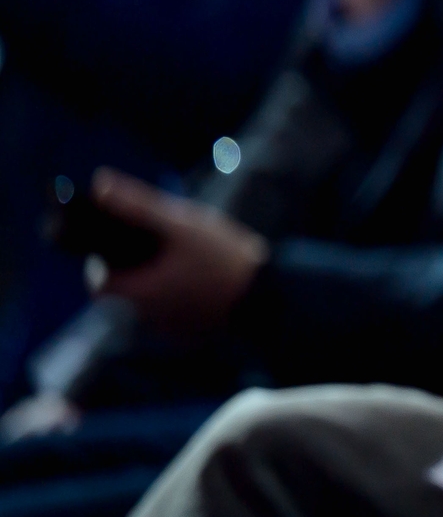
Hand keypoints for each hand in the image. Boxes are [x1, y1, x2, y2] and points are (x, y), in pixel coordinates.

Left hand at [88, 168, 269, 338]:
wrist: (271, 298)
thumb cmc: (224, 259)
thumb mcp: (181, 224)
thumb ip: (138, 204)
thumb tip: (100, 183)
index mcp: (137, 293)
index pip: (98, 280)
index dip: (103, 259)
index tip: (123, 241)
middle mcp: (148, 317)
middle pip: (126, 289)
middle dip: (137, 265)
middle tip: (162, 245)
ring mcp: (171, 329)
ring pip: (151, 301)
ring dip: (159, 280)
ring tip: (188, 258)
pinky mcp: (193, 333)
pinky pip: (175, 312)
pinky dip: (180, 294)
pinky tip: (205, 278)